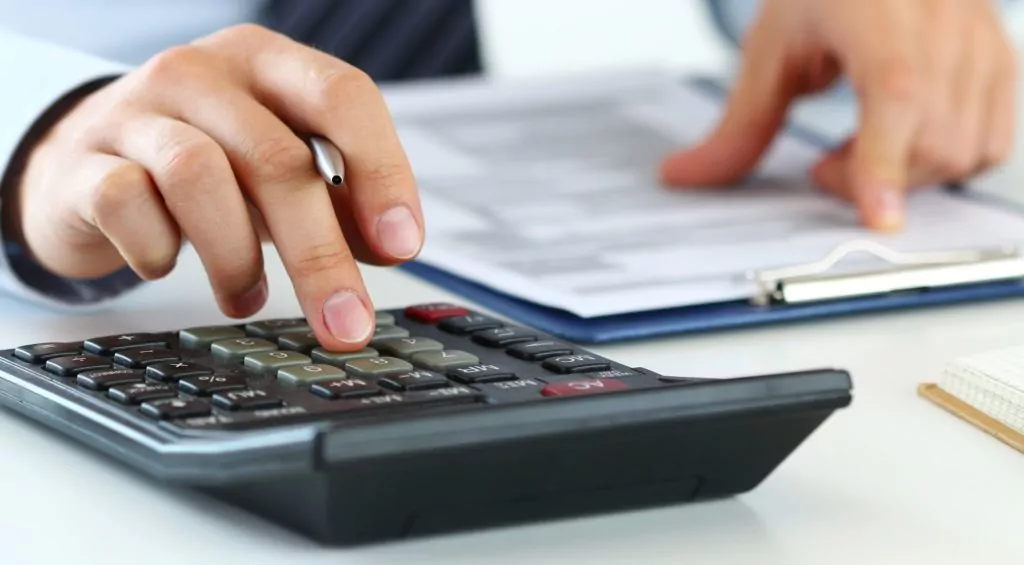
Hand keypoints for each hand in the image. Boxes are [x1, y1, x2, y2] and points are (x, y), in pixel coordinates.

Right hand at [14, 25, 423, 349]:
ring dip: (236, 258)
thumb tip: (389, 247)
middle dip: (320, 255)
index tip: (402, 246)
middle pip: (276, 159)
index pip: (342, 95)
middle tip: (345, 322)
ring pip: (199, 176)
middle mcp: (202, 73)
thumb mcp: (277, 171)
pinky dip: (158, 251)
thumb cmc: (205, 165)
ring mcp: (135, 110)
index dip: (382, 172)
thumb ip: (337, 200)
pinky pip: (128, 204)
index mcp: (267, 63)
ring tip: (247, 298)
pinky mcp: (84, 160)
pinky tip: (167, 264)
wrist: (84, 163)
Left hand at [661, 0, 1016, 230]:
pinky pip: (992, 141)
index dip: (885, 161)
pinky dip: (946, 162)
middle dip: (873, 179)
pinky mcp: (1001, 61)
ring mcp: (981, 40)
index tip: (879, 218)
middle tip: (827, 167)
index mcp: (878, 10)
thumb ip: (737, 124)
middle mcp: (943, 21)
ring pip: (966, 149)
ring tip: (864, 147)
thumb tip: (684, 177)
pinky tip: (904, 141)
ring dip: (908, 175)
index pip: (895, 93)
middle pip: (932, 138)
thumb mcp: (769, 53)